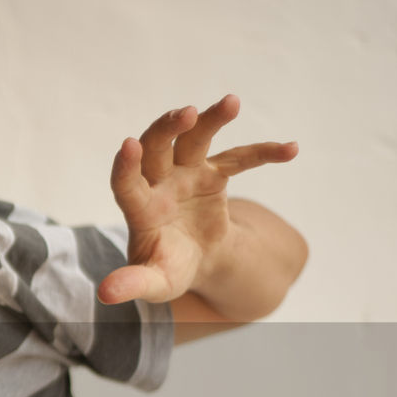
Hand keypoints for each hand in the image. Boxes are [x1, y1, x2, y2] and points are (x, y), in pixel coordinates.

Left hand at [99, 95, 297, 304]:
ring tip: (232, 102)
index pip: (126, 182)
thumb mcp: (153, 281)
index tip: (129, 145)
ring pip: (195, 139)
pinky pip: (239, 158)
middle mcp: (158, 182)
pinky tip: (291, 149)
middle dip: (168, 129)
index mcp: (139, 208)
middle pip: (157, 147)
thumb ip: (132, 283)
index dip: (125, 165)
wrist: (194, 261)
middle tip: (186, 113)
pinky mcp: (213, 174)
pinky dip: (263, 153)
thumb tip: (105, 294)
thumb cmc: (168, 270)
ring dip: (211, 120)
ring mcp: (185, 174)